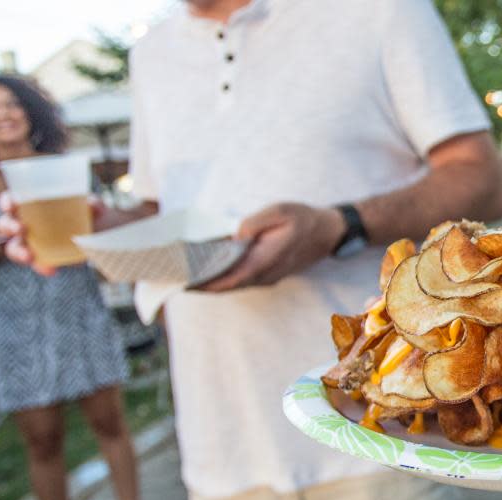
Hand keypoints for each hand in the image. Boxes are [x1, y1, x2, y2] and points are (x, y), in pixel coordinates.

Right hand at [0, 192, 103, 276]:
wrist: (100, 235)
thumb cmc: (89, 214)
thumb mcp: (93, 207)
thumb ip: (93, 205)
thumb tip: (92, 205)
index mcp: (31, 203)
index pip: (11, 200)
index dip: (7, 202)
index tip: (11, 206)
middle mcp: (24, 222)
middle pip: (5, 224)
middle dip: (9, 226)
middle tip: (21, 229)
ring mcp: (30, 242)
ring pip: (13, 247)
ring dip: (17, 252)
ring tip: (29, 256)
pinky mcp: (40, 258)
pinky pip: (35, 263)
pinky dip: (41, 267)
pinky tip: (51, 270)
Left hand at [197, 203, 345, 291]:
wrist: (326, 233)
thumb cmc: (303, 219)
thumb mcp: (281, 211)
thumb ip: (256, 222)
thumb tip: (234, 234)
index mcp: (265, 261)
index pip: (229, 279)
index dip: (206, 284)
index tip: (184, 282)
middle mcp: (264, 275)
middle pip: (226, 286)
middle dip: (201, 284)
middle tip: (174, 278)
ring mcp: (265, 277)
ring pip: (232, 285)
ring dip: (209, 283)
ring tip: (184, 274)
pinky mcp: (265, 274)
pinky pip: (239, 280)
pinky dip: (221, 277)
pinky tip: (207, 269)